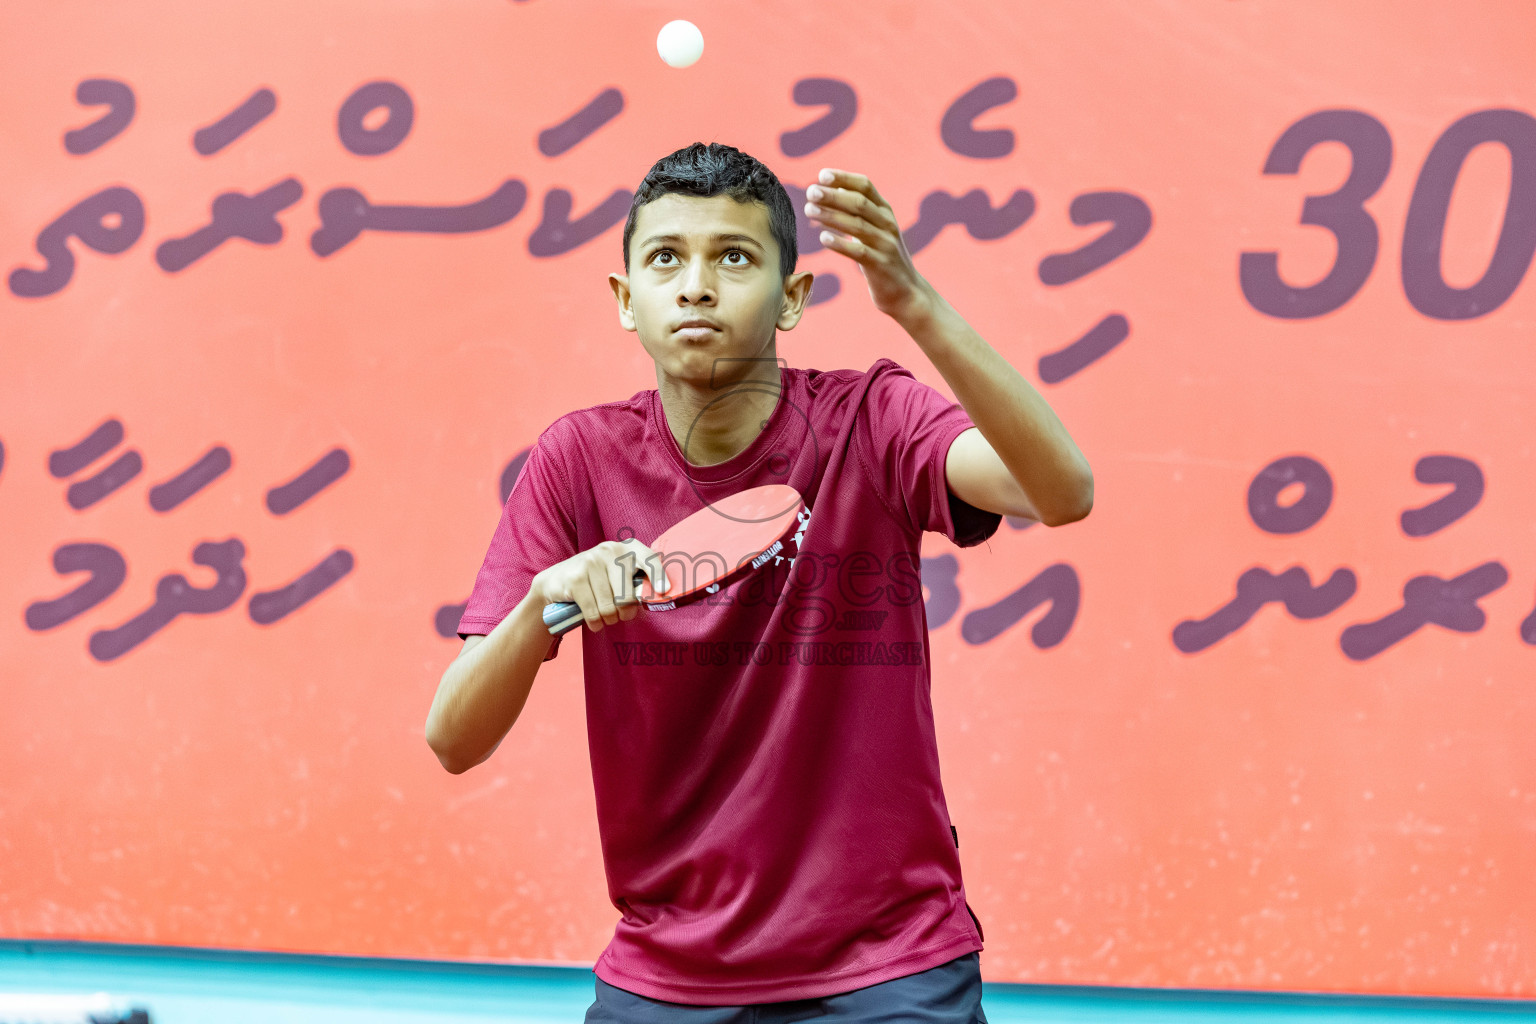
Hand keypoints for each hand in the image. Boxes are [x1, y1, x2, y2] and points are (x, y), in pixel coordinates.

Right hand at [528, 538, 667, 631]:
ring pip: (610, 607)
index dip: (658, 575)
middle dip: (625, 612)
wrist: (557, 581)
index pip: (649, 559)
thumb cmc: (597, 582)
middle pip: (627, 595)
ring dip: (608, 619)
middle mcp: (609, 550)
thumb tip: (659, 596)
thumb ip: (636, 582)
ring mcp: (591, 562)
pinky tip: (594, 621)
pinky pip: (593, 611)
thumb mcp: (617, 575)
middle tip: (620, 615)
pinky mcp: (575, 577)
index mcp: (627, 548)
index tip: (663, 590)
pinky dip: (595, 622)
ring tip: (604, 616)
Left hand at [804, 169, 933, 323]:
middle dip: (833, 196)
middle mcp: (887, 224)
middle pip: (859, 203)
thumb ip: (858, 211)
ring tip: (809, 211)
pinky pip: (858, 251)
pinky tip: (823, 239)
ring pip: (857, 225)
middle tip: (811, 192)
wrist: (906, 292)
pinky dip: (840, 244)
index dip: (844, 178)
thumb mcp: (875, 229)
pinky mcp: (880, 264)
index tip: (822, 175)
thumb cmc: (883, 256)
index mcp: (885, 211)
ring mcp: (885, 244)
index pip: (865, 186)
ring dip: (831, 216)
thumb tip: (835, 188)